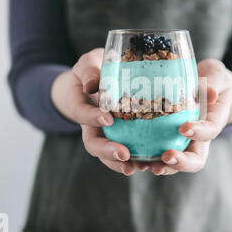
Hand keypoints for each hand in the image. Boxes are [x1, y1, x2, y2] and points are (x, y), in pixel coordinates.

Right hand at [51, 48, 147, 175]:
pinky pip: (126, 152)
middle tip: (124, 154)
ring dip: (122, 164)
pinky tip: (150, 163)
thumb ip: (89, 71)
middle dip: (108, 151)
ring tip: (138, 167)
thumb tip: (92, 85)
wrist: (98, 80)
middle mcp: (91, 125)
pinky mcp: (122, 137)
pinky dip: (136, 159)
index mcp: (81, 105)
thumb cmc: (94, 70)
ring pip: (108, 154)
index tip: (107, 118)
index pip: (81, 114)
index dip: (92, 118)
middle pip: (93, 144)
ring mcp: (106, 134)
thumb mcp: (89, 64)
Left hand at [149, 59, 231, 175]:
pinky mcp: (165, 139)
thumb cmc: (213, 80)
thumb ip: (214, 83)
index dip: (198, 133)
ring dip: (161, 166)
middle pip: (193, 160)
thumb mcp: (217, 77)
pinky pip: (157, 152)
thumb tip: (212, 93)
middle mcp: (198, 138)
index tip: (183, 128)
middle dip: (180, 162)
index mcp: (212, 123)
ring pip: (174, 162)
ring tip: (146, 165)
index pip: (208, 132)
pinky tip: (131, 157)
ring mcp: (181, 141)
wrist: (206, 86)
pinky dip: (145, 157)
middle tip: (166, 157)